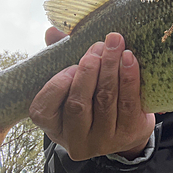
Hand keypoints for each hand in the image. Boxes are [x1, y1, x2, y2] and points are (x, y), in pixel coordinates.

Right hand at [30, 31, 155, 160]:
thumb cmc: (94, 100)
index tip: (72, 65)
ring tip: (115, 44)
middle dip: (89, 70)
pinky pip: (129, 103)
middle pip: (78, 103)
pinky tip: (129, 58)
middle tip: (98, 45)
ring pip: (105, 100)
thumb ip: (61, 58)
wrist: (128, 129)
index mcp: (55, 127)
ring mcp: (104, 141)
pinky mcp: (129, 133)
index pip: (43, 110)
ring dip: (110, 67)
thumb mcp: (75, 86)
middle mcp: (77, 140)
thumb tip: (52, 31)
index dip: (57, 85)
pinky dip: (129, 78)